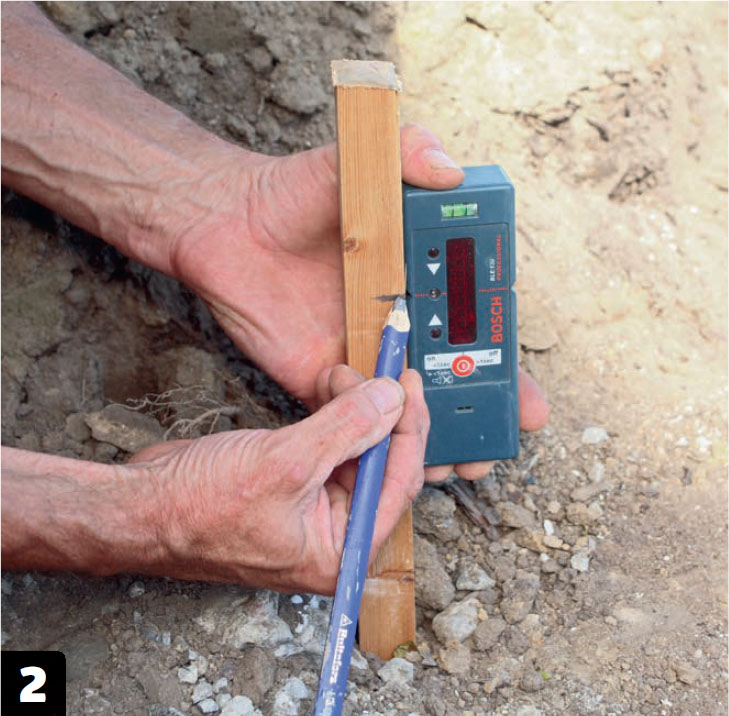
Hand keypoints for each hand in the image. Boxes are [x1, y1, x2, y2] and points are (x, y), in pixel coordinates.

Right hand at [128, 366, 427, 593]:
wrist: (142, 506)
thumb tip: (392, 400)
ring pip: (357, 449)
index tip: (409, 383)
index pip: (398, 482)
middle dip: (379, 413)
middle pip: (382, 464)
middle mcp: (334, 533)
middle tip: (377, 371)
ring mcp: (314, 508)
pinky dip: (333, 414)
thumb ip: (346, 428)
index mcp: (342, 550)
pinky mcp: (295, 484)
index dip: (409, 428)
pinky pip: (331, 444)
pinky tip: (329, 389)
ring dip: (354, 408)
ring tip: (338, 376)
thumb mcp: (285, 463)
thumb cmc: (199, 509)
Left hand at [170, 126, 548, 479]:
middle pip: (449, 376)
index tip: (527, 399)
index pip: (471, 326)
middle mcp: (396, 321)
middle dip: (478, 414)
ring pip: (406, 406)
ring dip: (433, 436)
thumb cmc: (292, 193)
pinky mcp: (322, 376)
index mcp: (417, 279)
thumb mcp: (353, 162)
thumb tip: (450, 170)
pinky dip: (374, 437)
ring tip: (459, 465)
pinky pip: (353, 417)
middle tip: (499, 444)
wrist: (224, 225)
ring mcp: (360, 352)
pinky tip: (391, 451)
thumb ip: (405, 154)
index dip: (501, 363)